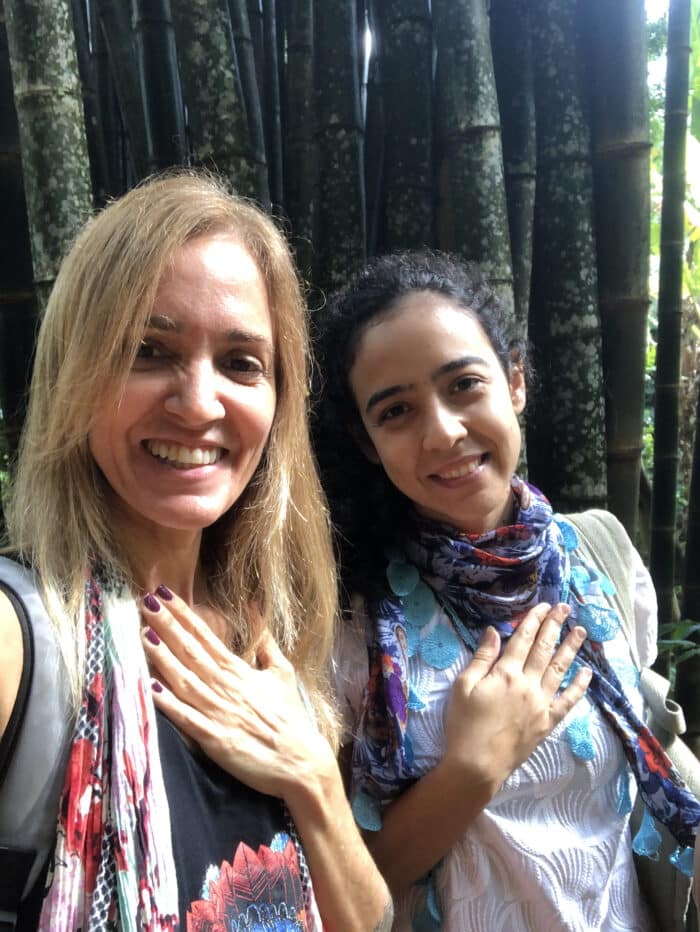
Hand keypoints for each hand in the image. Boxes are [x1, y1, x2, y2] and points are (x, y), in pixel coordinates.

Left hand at [140, 588, 334, 801]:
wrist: (300, 762)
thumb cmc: (290, 716)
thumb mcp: (282, 671)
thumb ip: (265, 640)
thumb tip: (254, 608)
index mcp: (239, 670)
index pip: (206, 636)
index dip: (184, 615)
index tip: (164, 595)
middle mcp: (225, 686)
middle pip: (190, 651)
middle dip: (167, 626)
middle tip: (146, 602)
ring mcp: (218, 712)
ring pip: (183, 679)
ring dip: (162, 657)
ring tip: (142, 635)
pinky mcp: (214, 739)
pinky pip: (186, 717)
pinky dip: (168, 703)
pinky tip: (149, 688)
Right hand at [442, 602, 589, 788]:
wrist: (477, 765)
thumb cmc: (463, 724)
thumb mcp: (463, 686)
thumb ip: (481, 658)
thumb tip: (493, 631)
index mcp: (505, 673)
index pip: (523, 639)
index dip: (534, 620)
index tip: (544, 606)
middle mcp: (528, 684)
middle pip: (544, 649)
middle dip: (555, 626)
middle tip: (565, 608)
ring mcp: (541, 704)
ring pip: (560, 669)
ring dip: (571, 648)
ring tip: (580, 631)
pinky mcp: (548, 722)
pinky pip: (568, 701)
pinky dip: (579, 686)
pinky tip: (587, 673)